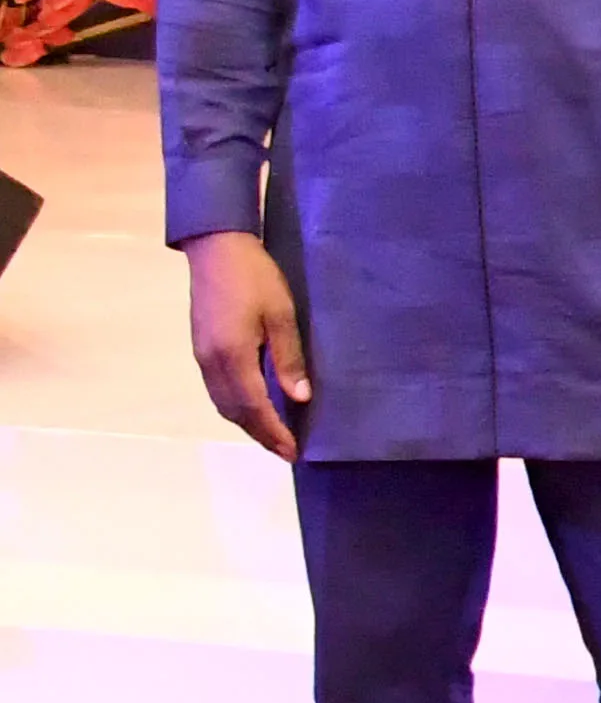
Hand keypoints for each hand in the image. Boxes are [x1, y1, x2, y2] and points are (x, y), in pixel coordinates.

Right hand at [182, 231, 310, 458]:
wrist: (216, 250)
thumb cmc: (256, 278)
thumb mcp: (282, 315)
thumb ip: (288, 358)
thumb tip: (298, 398)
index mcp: (232, 355)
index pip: (253, 407)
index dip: (273, 432)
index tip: (292, 452)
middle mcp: (211, 362)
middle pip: (234, 411)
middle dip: (260, 434)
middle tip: (286, 450)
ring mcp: (201, 357)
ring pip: (222, 403)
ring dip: (246, 422)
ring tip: (273, 435)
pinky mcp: (201, 349)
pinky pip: (216, 389)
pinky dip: (235, 406)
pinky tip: (254, 407)